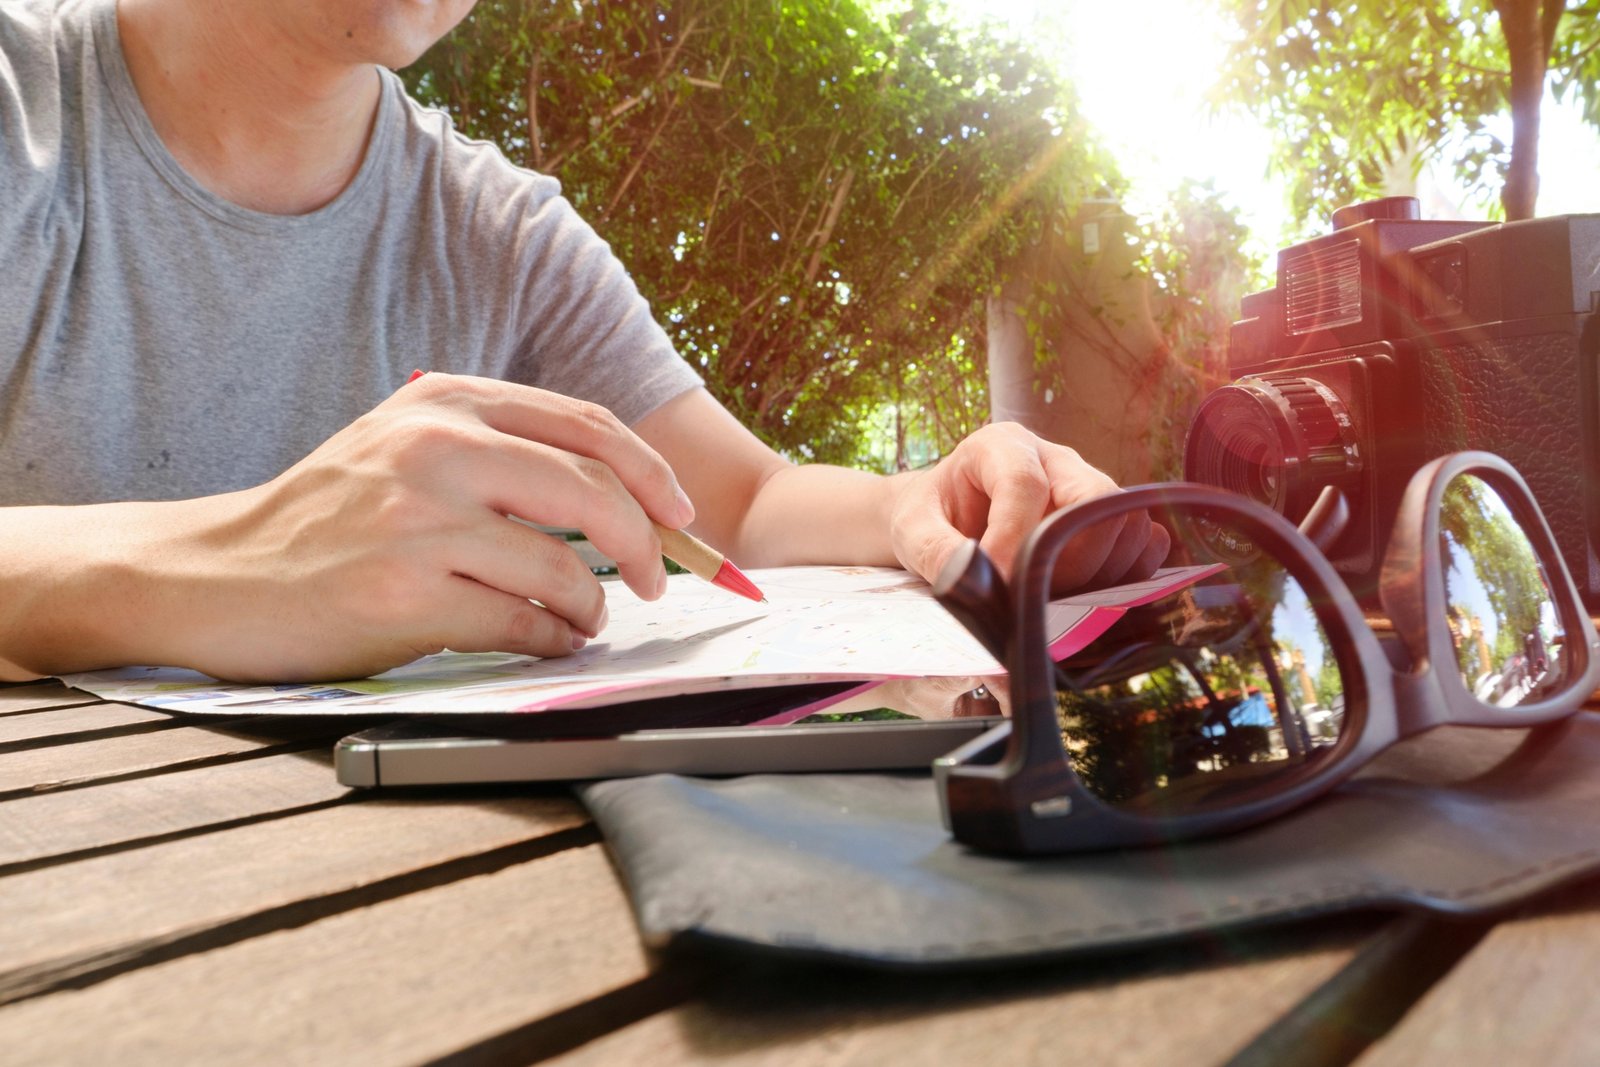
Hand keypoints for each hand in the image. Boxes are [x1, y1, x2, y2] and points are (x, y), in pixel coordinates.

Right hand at [85, 375, 689, 681]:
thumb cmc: (324, 517)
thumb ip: (495, 449)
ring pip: (563, 566)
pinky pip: (520, 623)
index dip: (652, 474)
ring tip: (584, 619)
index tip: (681, 515)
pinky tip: (546, 642)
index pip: (585, 426)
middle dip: (646, 544)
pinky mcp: (402, 593)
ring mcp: (418, 520)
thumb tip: (617, 497)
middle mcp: (436, 448)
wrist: (214, 575)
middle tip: (657, 580)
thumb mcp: (402, 444)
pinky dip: (551, 640)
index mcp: (446, 401)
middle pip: (592, 492)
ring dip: (592, 605)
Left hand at [888, 422, 1168, 592]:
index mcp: (1002, 446)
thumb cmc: (928, 517)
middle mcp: (1056, 459)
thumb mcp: (911, 530)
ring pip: (1124, 522)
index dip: (1014, 538)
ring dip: (1097, 572)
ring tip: (1048, 597)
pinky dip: (1127, 574)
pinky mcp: (1108, 520)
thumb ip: (934, 551)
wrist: (943, 518)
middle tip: (1030, 594)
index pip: (1026, 483)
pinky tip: (1085, 594)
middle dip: (1070, 557)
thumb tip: (970, 578)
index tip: (996, 583)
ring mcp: (1088, 488)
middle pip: (1096, 497)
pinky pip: (1143, 542)